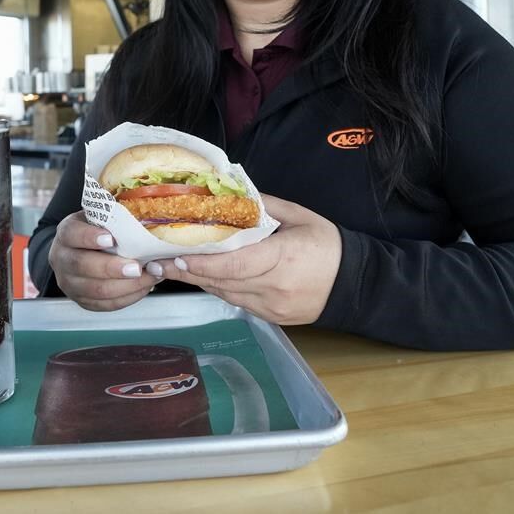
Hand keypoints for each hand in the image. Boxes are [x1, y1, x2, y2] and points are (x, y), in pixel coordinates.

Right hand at [48, 212, 159, 311]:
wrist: (81, 251)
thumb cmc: (97, 230)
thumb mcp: (99, 217)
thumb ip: (114, 217)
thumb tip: (145, 216)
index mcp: (66, 233)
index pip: (72, 234)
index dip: (89, 237)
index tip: (110, 238)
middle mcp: (61, 259)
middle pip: (82, 266)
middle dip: (111, 268)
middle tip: (136, 267)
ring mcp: (69, 283)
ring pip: (95, 290)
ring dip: (125, 286)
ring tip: (148, 277)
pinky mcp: (82, 300)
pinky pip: (105, 305)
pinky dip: (127, 298)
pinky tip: (144, 287)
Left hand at [152, 194, 341, 324]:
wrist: (356, 285)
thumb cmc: (328, 245)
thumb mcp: (299, 216)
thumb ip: (263, 206)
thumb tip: (231, 195)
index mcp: (283, 259)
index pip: (235, 264)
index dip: (202, 262)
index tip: (174, 255)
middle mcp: (274, 288)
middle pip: (223, 281)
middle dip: (188, 271)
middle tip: (157, 261)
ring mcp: (272, 307)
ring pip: (226, 294)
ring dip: (198, 280)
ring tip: (169, 268)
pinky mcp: (271, 318)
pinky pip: (237, 301)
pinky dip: (218, 287)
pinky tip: (201, 276)